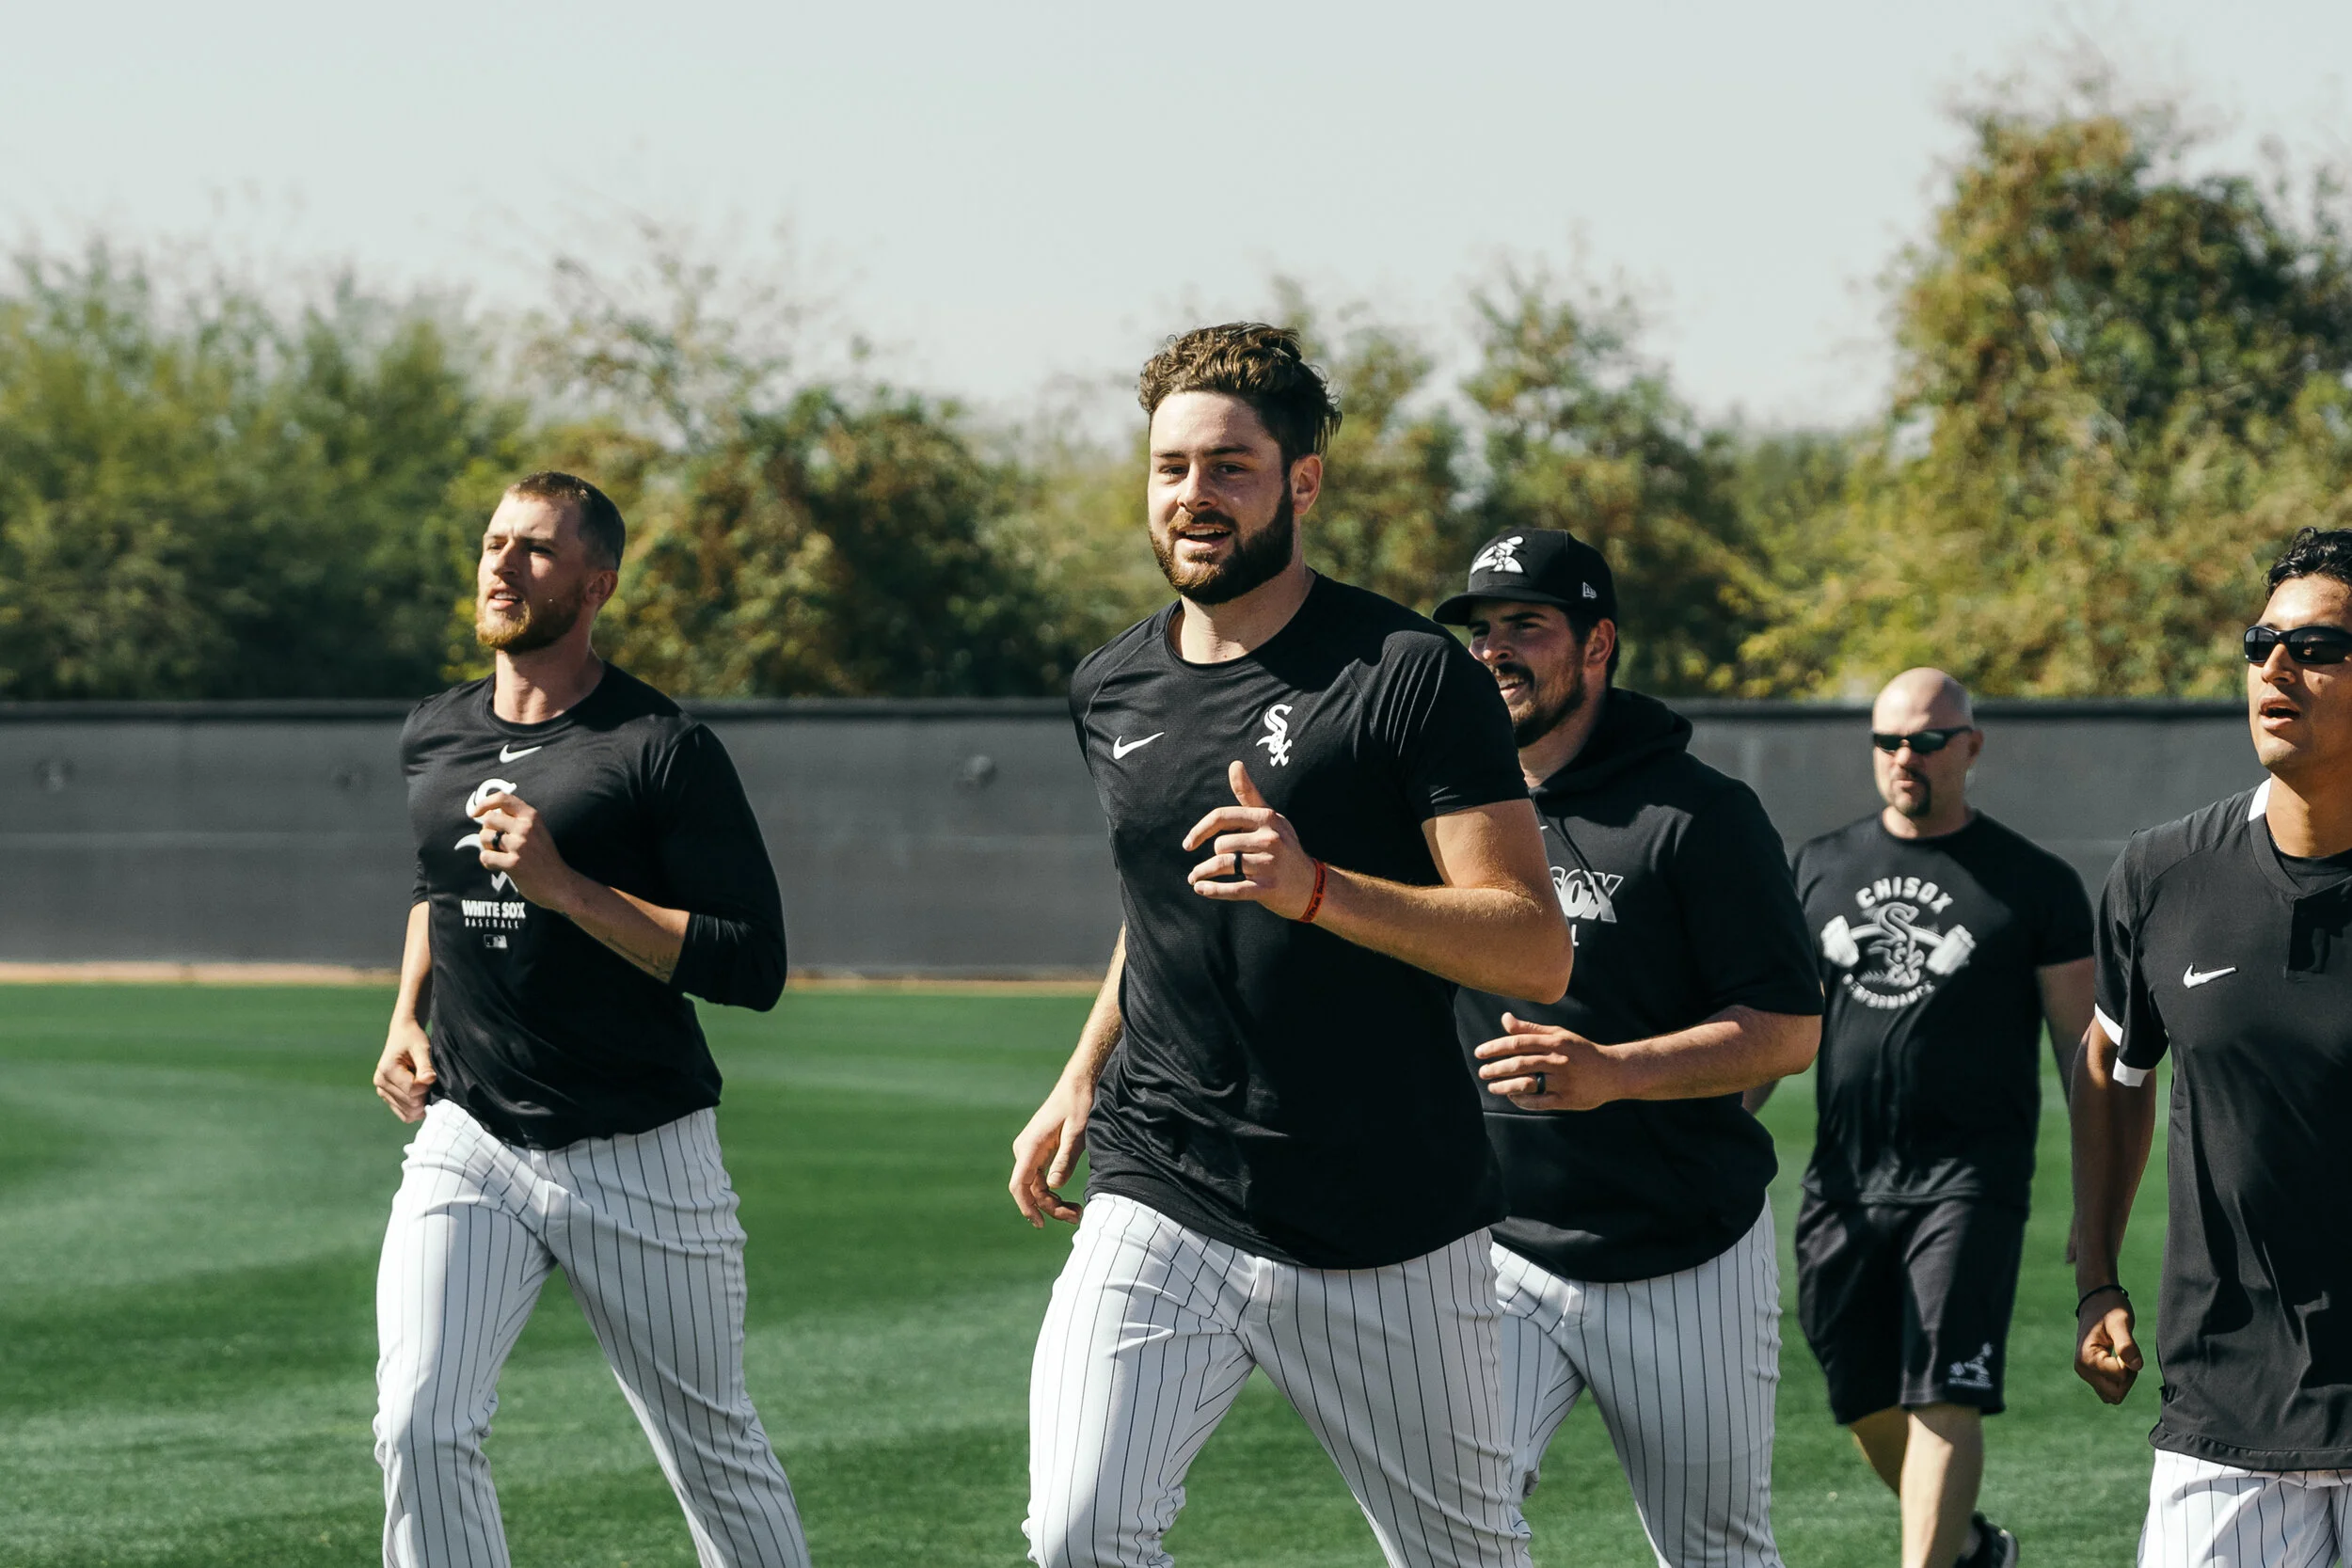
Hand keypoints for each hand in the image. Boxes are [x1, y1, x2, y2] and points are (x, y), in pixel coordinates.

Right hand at [374, 1017, 436, 1122]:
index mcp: (387, 1070)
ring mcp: (382, 1091)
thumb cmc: (413, 1038)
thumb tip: (429, 1080)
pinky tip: (421, 1095)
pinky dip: (416, 1108)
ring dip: (421, 1103)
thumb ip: (426, 1066)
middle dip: (425, 1096)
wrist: (403, 1034)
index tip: (432, 1075)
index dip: (427, 1086)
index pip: (412, 1091)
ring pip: (407, 1113)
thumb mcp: (422, 1047)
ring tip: (425, 1086)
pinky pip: (404, 1114)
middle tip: (429, 1080)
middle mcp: (380, 1083)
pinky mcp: (387, 1097)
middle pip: (410, 1104)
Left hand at [469, 791, 580, 910]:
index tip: (475, 813)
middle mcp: (526, 827)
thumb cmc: (544, 858)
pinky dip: (488, 863)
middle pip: (489, 819)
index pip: (502, 798)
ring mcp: (520, 845)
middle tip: (495, 844)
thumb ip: (517, 820)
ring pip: (484, 837)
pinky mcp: (513, 863)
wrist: (560, 885)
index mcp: (532, 816)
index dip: (484, 803)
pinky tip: (499, 867)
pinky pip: (485, 856)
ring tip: (499, 855)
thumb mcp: (537, 831)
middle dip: (486, 831)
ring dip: (487, 847)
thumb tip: (488, 813)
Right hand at [1010, 1077, 1092, 1226]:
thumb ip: (1065, 1160)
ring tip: (1076, 1212)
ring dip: (1051, 1202)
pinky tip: (1067, 1201)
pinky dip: (1052, 1192)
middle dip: (1049, 1208)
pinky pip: (1039, 1178)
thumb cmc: (1078, 1105)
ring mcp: (1029, 1151)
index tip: (1040, 1223)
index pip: (1020, 1184)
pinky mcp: (1037, 1151)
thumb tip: (1054, 1187)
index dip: (1027, 1206)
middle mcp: (1024, 1149)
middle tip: (1075, 1216)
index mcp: (1031, 1146)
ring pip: (1035, 1186)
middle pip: (1029, 1190)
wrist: (1077, 1085)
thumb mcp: (1077, 1134)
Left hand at [1183, 761, 1316, 919]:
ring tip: (1194, 878)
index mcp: (1266, 819)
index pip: (1223, 817)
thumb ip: (1249, 794)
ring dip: (1203, 873)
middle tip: (1208, 866)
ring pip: (1223, 865)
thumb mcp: (1270, 818)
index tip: (1188, 843)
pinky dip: (1213, 890)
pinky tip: (1200, 889)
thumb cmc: (1284, 846)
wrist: (1311, 884)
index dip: (1200, 830)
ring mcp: (1270, 864)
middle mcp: (1270, 839)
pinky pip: (1233, 889)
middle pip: (1221, 844)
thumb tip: (1235, 764)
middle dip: (1210, 856)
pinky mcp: (1268, 888)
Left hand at [1474, 1012, 1629, 1110]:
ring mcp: (1563, 1081)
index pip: (1519, 1043)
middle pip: (1521, 1064)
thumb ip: (1531, 1029)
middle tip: (1482, 1072)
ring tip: (1492, 1087)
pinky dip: (1522, 1100)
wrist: (1613, 1072)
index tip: (1479, 1053)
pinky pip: (1539, 1102)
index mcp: (1555, 1042)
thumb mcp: (1559, 1034)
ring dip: (1505, 1086)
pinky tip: (1511, 1097)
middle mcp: (1559, 1060)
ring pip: (1528, 1084)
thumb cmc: (1581, 1051)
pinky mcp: (1567, 1099)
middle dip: (1497, 1068)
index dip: (1496, 1047)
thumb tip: (1505, 1019)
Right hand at [2075, 1292, 2141, 1403]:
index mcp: (2086, 1358)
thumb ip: (2127, 1344)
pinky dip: (2119, 1382)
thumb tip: (2137, 1366)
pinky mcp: (2090, 1374)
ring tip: (2122, 1358)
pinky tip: (2119, 1362)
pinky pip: (2109, 1391)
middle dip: (2128, 1378)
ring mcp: (2085, 1373)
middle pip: (2115, 1394)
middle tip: (2127, 1355)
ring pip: (2113, 1396)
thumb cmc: (2109, 1308)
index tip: (2125, 1345)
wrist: (2097, 1301)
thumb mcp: (2121, 1322)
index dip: (2130, 1363)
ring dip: (2124, 1381)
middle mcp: (2082, 1369)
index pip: (2119, 1378)